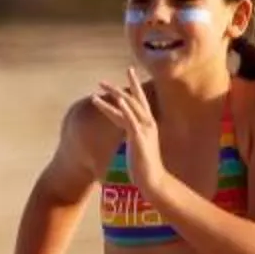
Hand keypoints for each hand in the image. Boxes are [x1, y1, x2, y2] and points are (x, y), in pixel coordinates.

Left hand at [87, 68, 161, 188]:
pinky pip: (131, 120)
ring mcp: (144, 130)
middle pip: (134, 99)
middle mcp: (148, 123)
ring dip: (115, 94)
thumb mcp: (139, 147)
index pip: (139, 102)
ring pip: (129, 106)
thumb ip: (134, 137)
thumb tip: (128, 134)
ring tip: (100, 86)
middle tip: (102, 81)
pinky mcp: (140, 138)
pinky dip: (125, 109)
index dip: (132, 87)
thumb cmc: (145, 167)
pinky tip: (118, 101)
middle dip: (118, 88)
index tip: (127, 73)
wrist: (153, 180)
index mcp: (148, 125)